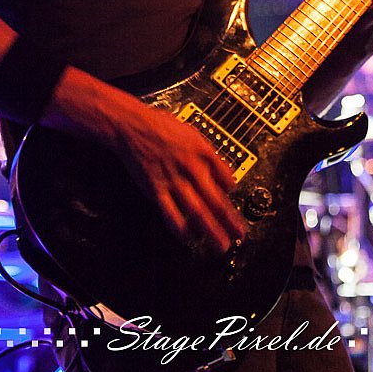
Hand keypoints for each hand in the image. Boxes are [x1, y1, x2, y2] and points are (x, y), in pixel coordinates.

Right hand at [112, 95, 246, 254]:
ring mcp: (174, 181)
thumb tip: (222, 174)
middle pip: (216, 200)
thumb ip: (208, 155)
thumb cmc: (162, 127)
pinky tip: (188, 238)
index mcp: (203, 153)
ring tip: (221, 245)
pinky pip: (171, 213)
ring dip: (211, 230)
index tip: (234, 204)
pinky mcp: (156, 189)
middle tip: (239, 234)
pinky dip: (181, 229)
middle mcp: (192, 169)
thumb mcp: (193, 134)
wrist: (134, 126)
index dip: (233, 196)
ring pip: (198, 211)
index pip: (227, 179)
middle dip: (229, 221)